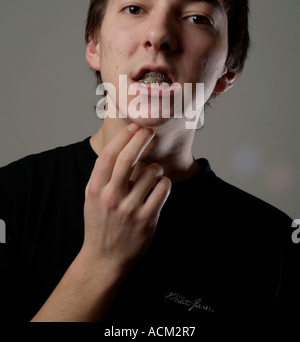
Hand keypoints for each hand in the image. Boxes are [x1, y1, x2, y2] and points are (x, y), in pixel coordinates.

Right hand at [82, 124, 170, 273]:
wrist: (105, 258)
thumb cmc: (100, 222)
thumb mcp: (92, 198)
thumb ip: (103, 175)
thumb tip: (122, 145)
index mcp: (95, 190)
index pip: (109, 156)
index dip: (123, 138)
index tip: (133, 127)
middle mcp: (111, 198)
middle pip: (128, 159)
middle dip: (140, 140)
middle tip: (148, 131)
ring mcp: (130, 210)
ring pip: (151, 173)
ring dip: (156, 167)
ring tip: (154, 173)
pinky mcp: (147, 220)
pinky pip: (162, 190)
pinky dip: (164, 183)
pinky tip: (160, 186)